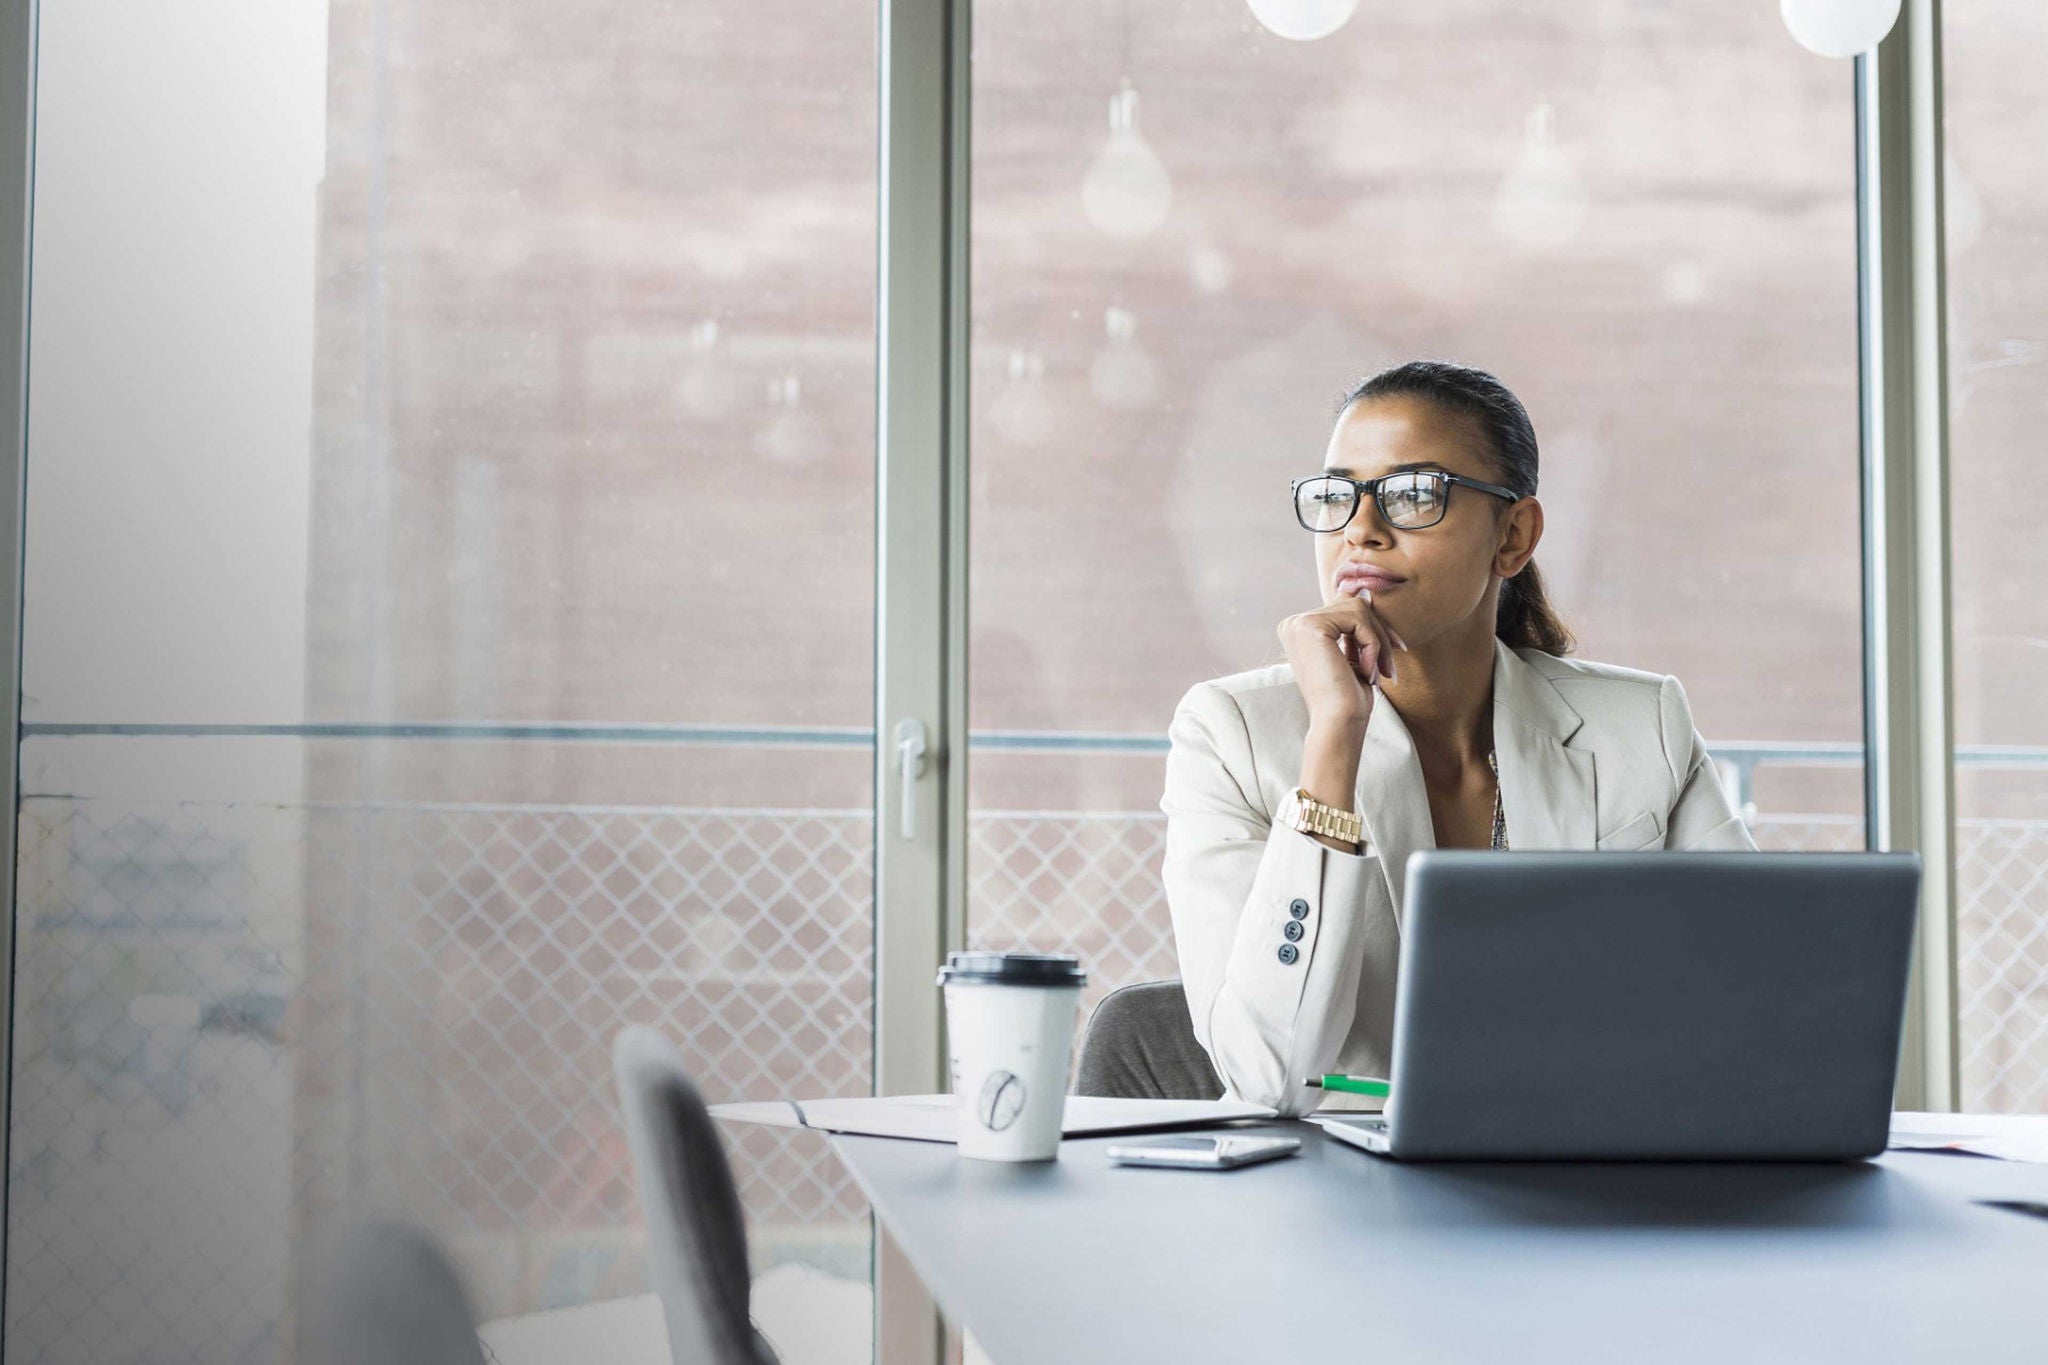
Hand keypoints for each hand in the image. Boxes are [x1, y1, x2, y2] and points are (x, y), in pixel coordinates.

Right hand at [1278, 590, 1407, 728]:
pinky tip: (1368, 671)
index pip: (1344, 610)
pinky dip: (1373, 644)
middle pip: (1352, 604)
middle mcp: (1293, 623)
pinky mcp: (1311, 625)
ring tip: (1378, 672)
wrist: (1339, 724)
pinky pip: (1358, 618)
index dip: (1372, 632)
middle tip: (1388, 669)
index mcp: (1298, 630)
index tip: (1387, 661)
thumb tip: (1365, 592)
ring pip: (1359, 608)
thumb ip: (1354, 625)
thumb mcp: (1352, 654)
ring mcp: (1299, 623)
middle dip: (1378, 634)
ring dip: (1378, 640)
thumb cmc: (1348, 698)